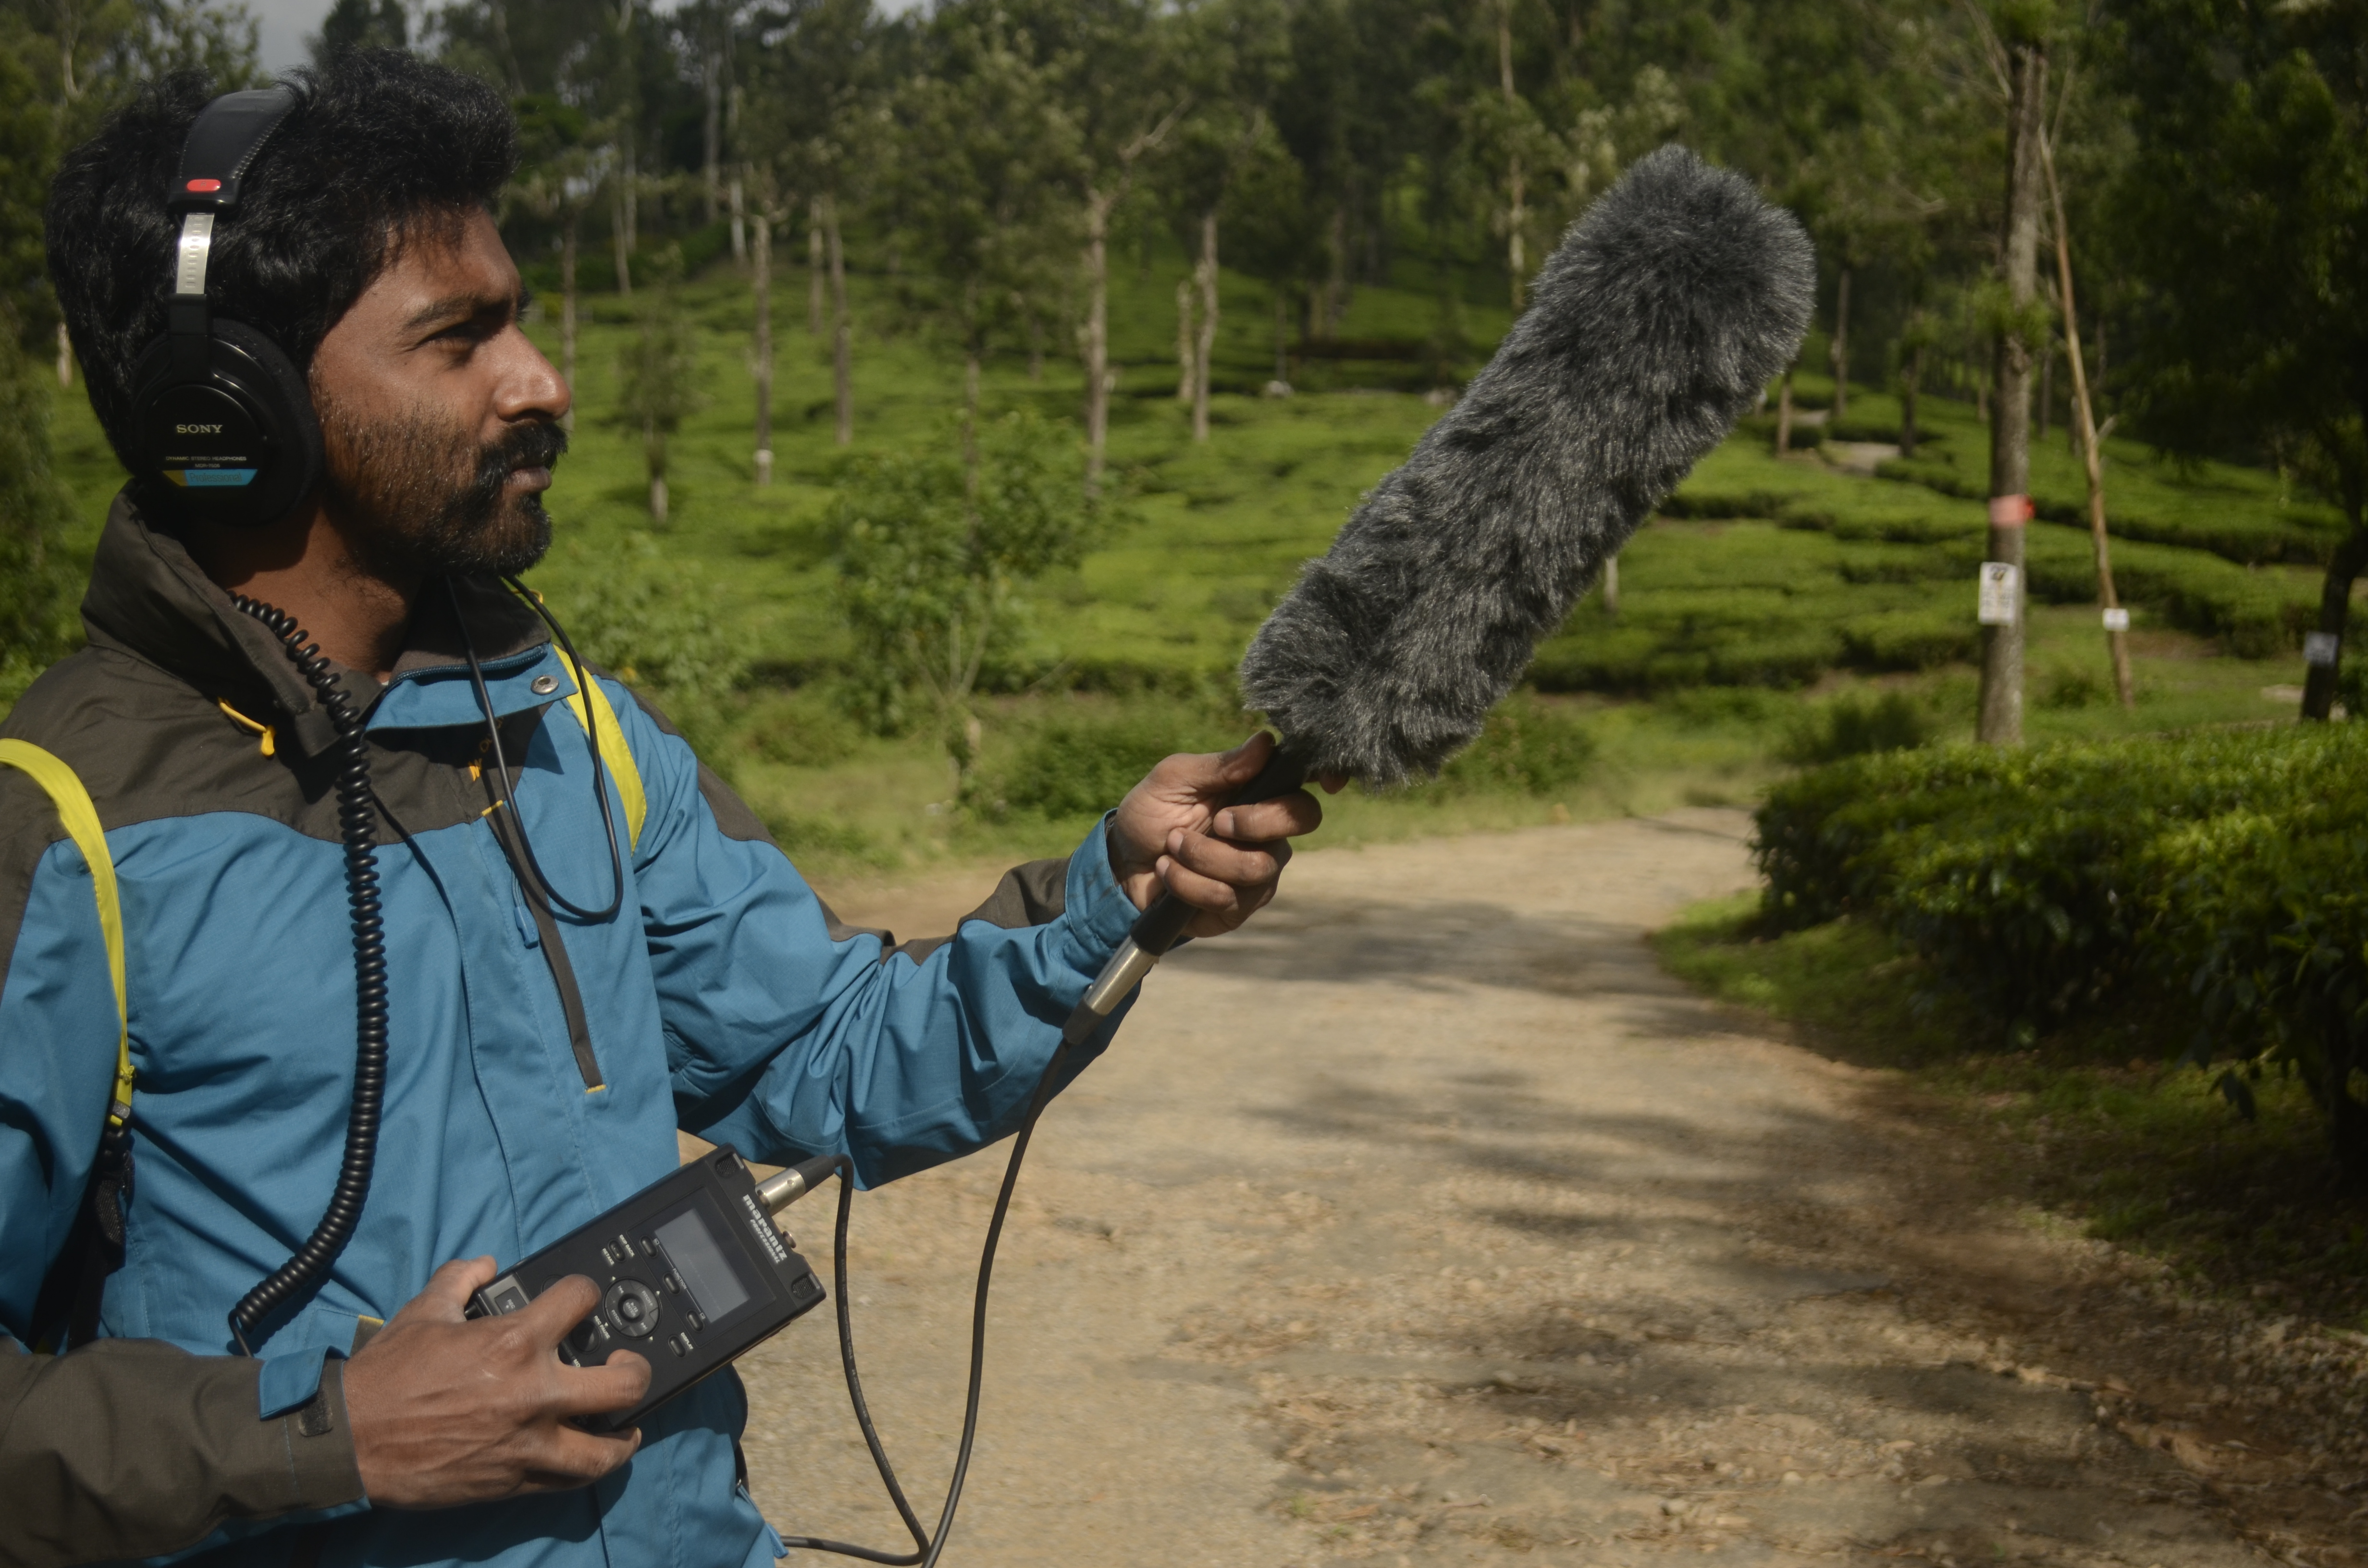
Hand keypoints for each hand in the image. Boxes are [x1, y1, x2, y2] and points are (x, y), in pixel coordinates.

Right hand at [342, 1257, 650, 1508]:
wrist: (349, 1442)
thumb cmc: (386, 1377)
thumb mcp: (423, 1312)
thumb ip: (461, 1278)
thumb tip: (487, 1264)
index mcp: (513, 1342)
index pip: (580, 1299)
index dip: (584, 1291)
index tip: (582, 1298)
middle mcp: (532, 1393)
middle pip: (622, 1384)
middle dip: (635, 1369)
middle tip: (626, 1364)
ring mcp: (528, 1443)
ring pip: (605, 1449)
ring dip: (624, 1435)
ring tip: (626, 1423)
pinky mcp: (513, 1480)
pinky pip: (569, 1480)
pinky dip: (587, 1467)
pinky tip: (590, 1454)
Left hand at [1108, 732, 1324, 938]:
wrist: (1121, 864)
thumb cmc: (1151, 813)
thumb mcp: (1174, 779)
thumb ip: (1220, 765)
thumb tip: (1265, 742)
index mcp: (1259, 793)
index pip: (1306, 782)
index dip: (1327, 776)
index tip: (1326, 782)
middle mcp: (1269, 833)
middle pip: (1302, 821)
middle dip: (1255, 821)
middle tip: (1216, 821)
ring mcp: (1257, 873)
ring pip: (1258, 867)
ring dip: (1203, 856)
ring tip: (1172, 847)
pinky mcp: (1238, 908)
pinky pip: (1228, 898)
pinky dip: (1188, 883)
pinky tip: (1168, 872)